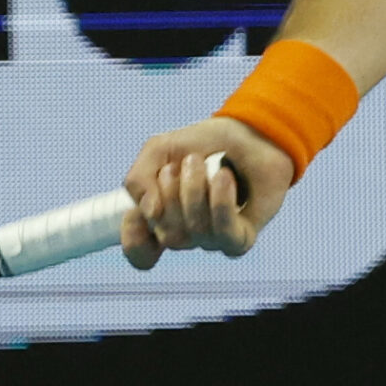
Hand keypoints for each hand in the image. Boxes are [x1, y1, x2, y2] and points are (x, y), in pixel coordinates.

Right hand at [118, 117, 295, 269]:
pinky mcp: (241, 238)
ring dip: (196, 188)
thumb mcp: (159, 151)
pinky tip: (224, 177)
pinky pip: (224, 232)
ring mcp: (214, 239)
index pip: (142, 253)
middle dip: (172, 191)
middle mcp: (187, 234)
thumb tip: (148, 212)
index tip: (137, 212)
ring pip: (194, 232)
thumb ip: (138, 179)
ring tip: (204, 162)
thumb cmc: (205, 144)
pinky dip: (220, 200)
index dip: (134, 240)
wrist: (250, 133)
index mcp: (162, 219)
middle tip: (186, 162)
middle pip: (168, 236)